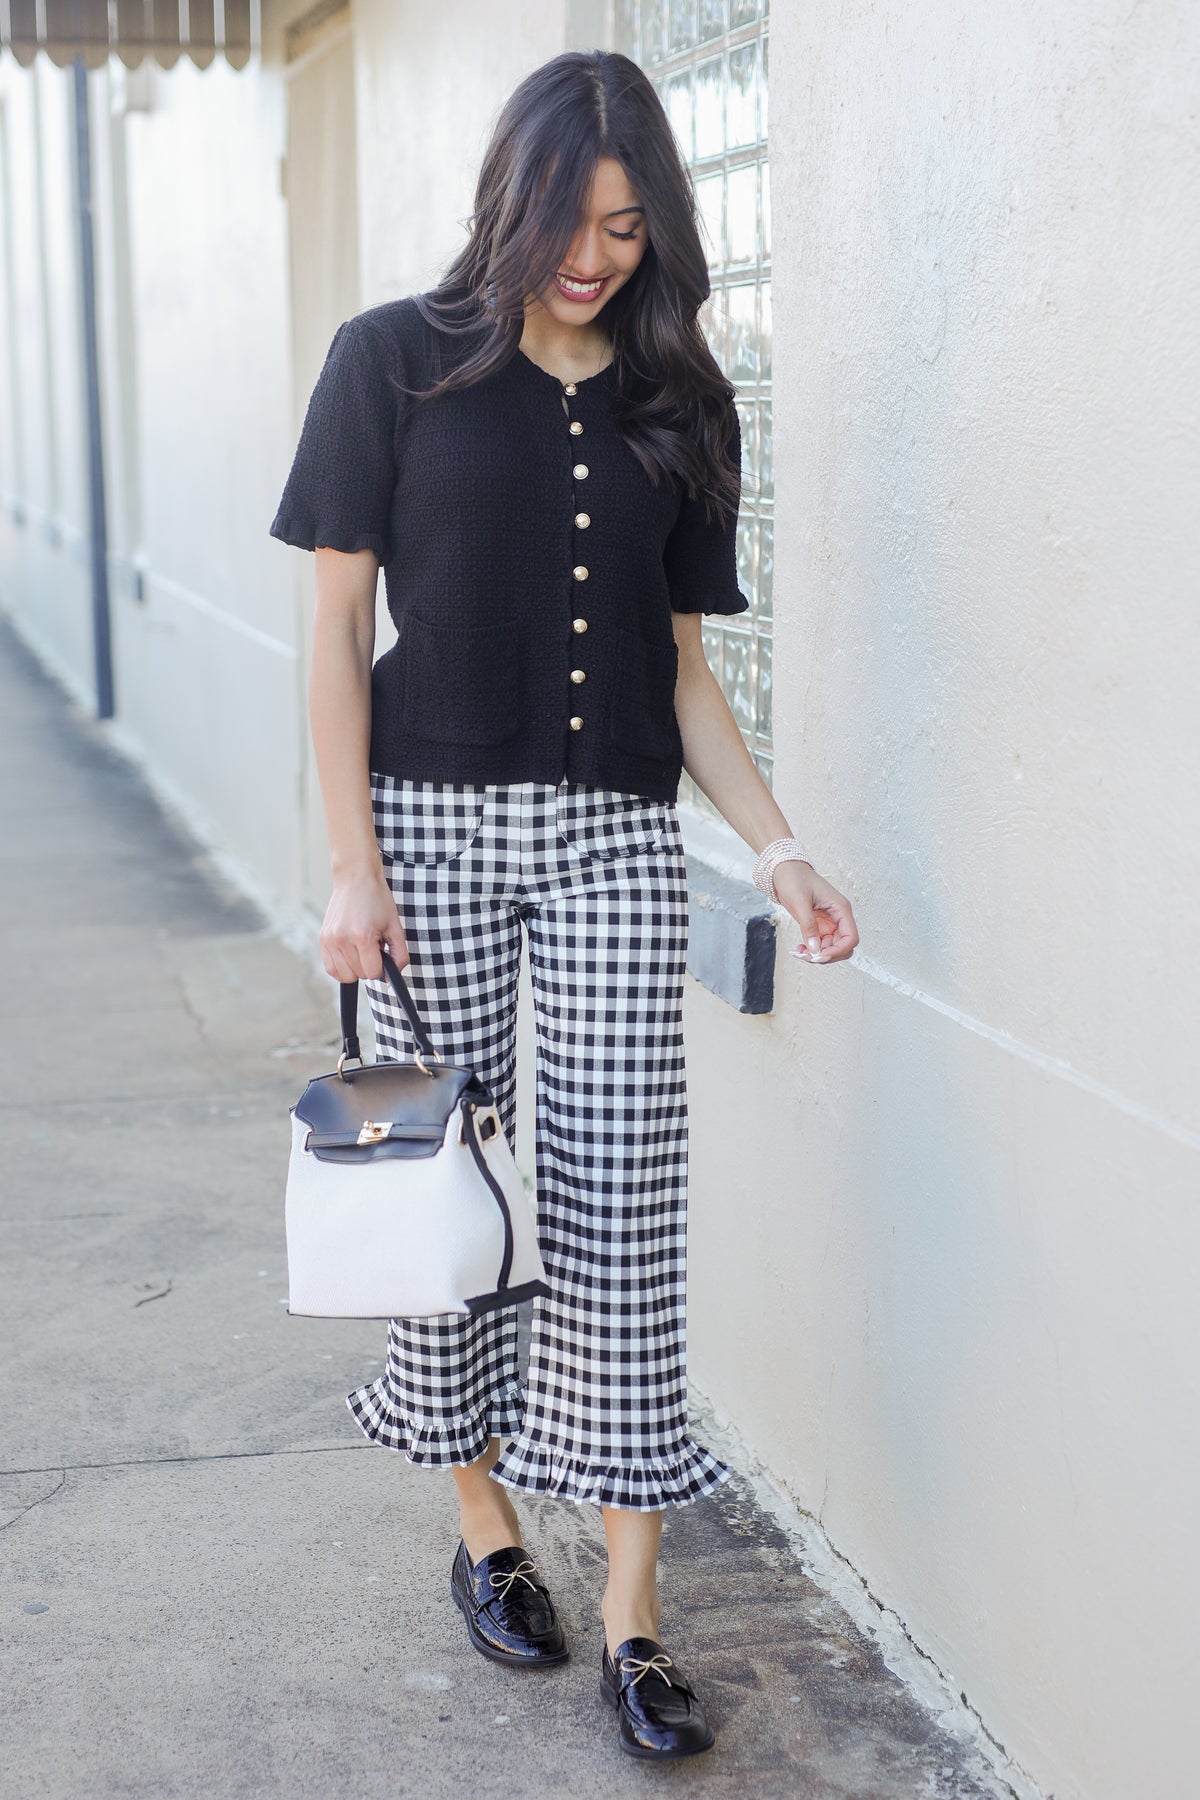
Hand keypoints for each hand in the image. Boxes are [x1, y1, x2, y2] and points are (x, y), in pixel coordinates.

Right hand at [318, 866, 409, 981]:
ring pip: (343, 975)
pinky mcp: (322, 939)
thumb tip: (392, 976)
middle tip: (373, 946)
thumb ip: (399, 954)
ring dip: (355, 969)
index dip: (382, 968)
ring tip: (361, 949)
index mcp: (362, 936)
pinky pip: (330, 968)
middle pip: (359, 975)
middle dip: (369, 966)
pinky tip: (350, 955)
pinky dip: (342, 968)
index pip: (373, 973)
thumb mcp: (395, 926)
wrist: (355, 879)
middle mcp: (342, 940)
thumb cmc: (376, 899)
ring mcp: (329, 940)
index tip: (383, 954)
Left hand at [772, 860, 858, 964]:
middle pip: (843, 946)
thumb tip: (815, 948)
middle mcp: (838, 917)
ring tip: (800, 952)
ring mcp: (829, 922)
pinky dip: (811, 950)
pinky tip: (800, 949)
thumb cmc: (794, 878)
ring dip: (817, 955)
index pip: (851, 937)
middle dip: (827, 955)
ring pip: (831, 948)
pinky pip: (820, 944)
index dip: (839, 951)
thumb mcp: (800, 901)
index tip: (821, 956)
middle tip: (808, 956)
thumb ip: (808, 926)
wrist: (784, 870)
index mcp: (840, 908)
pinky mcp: (819, 925)